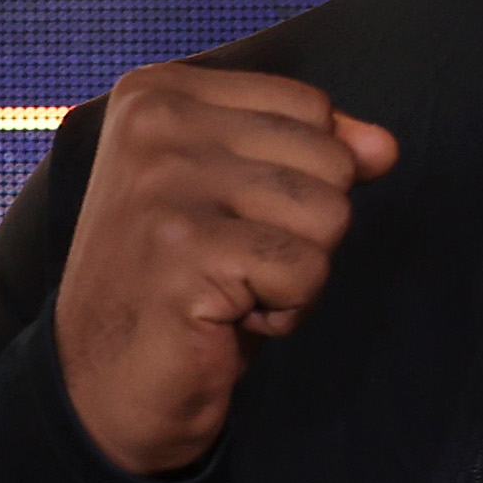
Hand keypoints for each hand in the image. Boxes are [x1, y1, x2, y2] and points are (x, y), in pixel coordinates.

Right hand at [48, 63, 398, 476]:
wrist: (99, 389)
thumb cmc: (175, 288)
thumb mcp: (239, 198)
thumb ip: (309, 152)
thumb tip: (383, 147)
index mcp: (157, 92)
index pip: (309, 108)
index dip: (299, 179)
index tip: (225, 220)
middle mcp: (153, 124)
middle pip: (329, 159)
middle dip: (303, 229)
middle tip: (226, 264)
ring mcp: (163, 185)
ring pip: (329, 215)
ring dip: (295, 274)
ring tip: (226, 290)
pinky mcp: (185, 250)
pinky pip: (307, 271)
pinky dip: (284, 312)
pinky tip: (224, 319)